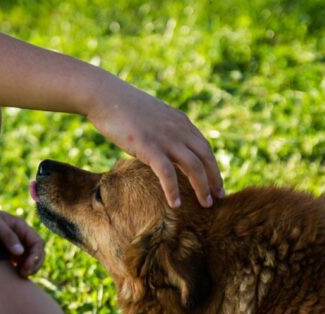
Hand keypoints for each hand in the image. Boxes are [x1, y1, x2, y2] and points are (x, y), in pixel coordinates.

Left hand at [0, 196, 44, 276]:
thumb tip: (20, 252)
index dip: (36, 256)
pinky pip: (18, 262)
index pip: (38, 243)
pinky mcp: (4, 251)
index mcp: (20, 227)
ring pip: (29, 258)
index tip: (26, 267)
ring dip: (28, 268)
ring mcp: (13, 244)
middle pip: (37, 252)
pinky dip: (19, 268)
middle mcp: (20, 236)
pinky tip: (12, 275)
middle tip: (24, 274)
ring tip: (20, 275)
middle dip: (35, 264)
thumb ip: (7, 236)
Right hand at [85, 75, 223, 207]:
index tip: (215, 182)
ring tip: (206, 205)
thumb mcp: (152, 117)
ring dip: (202, 187)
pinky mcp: (149, 147)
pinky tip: (175, 204)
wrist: (105, 96)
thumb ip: (163, 130)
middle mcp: (178, 129)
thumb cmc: (122, 108)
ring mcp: (165, 138)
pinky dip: (173, 190)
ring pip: (193, 167)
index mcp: (180, 122)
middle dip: (214, 179)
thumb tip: (163, 146)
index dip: (212, 166)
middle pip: (206, 157)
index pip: (204, 147)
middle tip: (219, 197)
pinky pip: (167, 173)